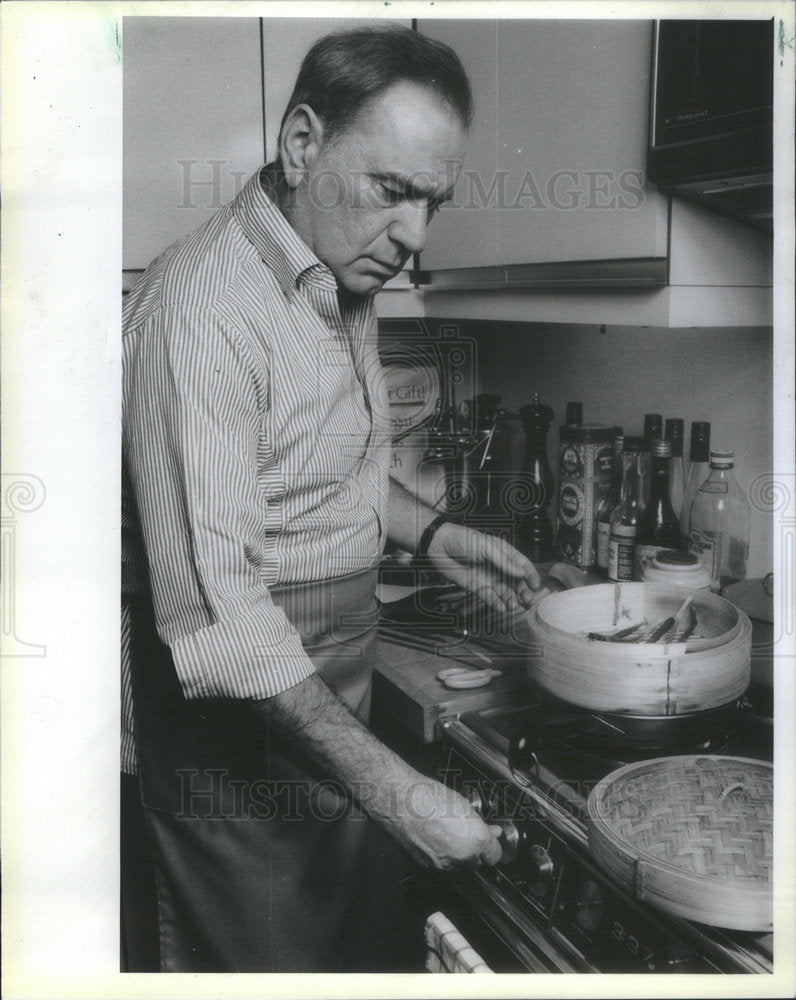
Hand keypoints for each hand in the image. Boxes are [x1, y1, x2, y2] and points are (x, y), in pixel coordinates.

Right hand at [380, 776, 502, 870]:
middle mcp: (462, 856)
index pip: (495, 855)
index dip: (492, 846)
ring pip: (459, 866)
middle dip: (475, 851)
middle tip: (468, 833)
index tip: (490, 839)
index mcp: (476, 840)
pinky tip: (435, 838)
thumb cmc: (428, 796)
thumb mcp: (462, 804)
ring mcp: (444, 864)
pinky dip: (442, 856)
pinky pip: (442, 865)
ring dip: (458, 855)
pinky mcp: (427, 866)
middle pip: (477, 863)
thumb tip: (489, 830)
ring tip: (448, 833)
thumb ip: (479, 823)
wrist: (400, 802)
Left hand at [426, 521, 540, 612]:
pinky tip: (503, 608)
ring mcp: (488, 577)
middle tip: (527, 600)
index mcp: (503, 552)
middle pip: (515, 581)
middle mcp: (498, 566)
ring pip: (504, 591)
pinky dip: (497, 603)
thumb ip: (504, 561)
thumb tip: (522, 572)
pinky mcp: (476, 587)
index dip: (530, 575)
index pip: (522, 564)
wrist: (439, 546)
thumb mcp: (486, 547)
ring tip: (514, 605)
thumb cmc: (462, 540)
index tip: (535, 586)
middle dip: (523, 591)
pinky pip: (490, 597)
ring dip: (511, 599)